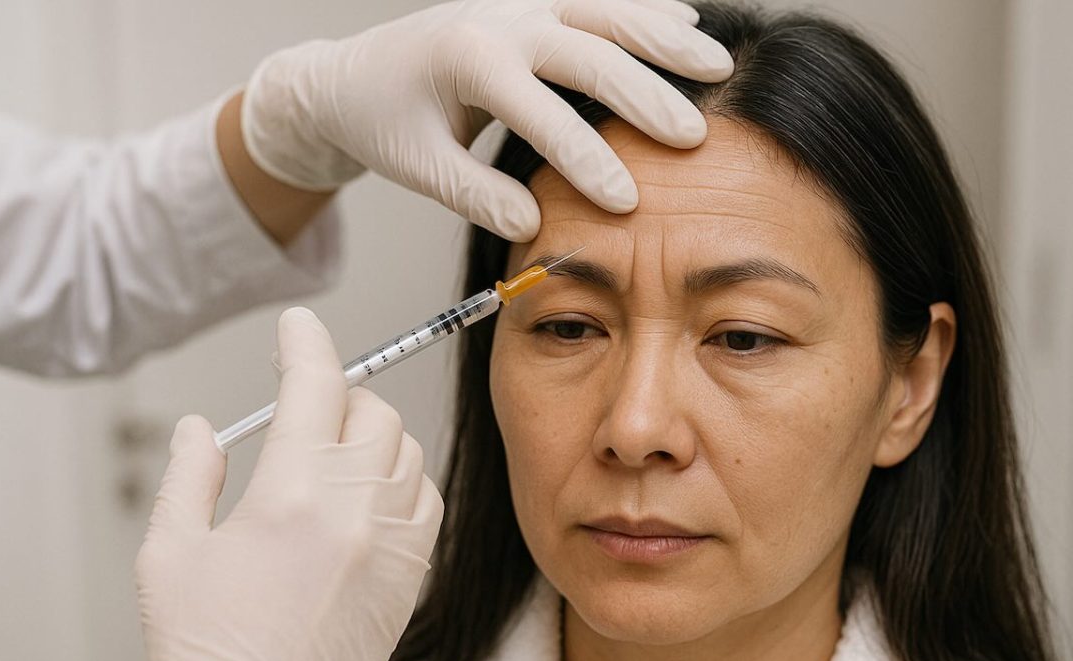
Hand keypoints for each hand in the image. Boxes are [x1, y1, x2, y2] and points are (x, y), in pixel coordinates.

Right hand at [111, 308, 442, 660]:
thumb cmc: (201, 650)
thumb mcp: (169, 549)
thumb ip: (190, 473)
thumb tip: (205, 427)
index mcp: (289, 493)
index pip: (313, 385)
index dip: (305, 343)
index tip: (299, 326)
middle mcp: (354, 511)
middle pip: (370, 410)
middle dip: (335, 396)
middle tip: (306, 410)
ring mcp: (392, 544)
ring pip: (407, 451)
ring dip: (373, 436)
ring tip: (335, 456)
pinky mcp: (412, 577)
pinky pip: (429, 500)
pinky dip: (406, 481)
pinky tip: (373, 496)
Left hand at [240, 0, 732, 240]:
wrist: (353, 72)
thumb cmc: (385, 120)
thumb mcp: (418, 166)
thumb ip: (474, 196)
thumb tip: (532, 226)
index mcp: (469, 59)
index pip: (541, 113)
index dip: (586, 159)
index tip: (626, 202)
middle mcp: (502, 19)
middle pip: (590, 51)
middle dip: (647, 95)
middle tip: (693, 137)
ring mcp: (522, 3)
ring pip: (607, 11)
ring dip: (665, 37)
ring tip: (718, 66)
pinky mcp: (534, 2)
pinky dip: (646, 9)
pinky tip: (690, 22)